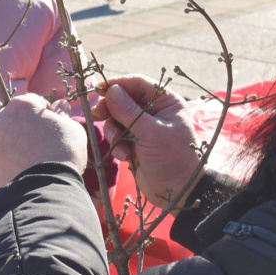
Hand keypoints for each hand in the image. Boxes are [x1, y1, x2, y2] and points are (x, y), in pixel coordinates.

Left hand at [0, 94, 87, 186]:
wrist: (45, 188)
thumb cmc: (62, 152)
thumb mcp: (72, 128)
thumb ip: (64, 114)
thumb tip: (60, 106)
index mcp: (21, 105)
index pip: (36, 101)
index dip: (49, 113)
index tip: (57, 127)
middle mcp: (0, 120)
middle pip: (17, 119)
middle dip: (29, 128)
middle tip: (45, 143)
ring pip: (7, 140)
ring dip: (18, 145)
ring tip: (36, 160)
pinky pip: (3, 160)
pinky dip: (12, 163)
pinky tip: (27, 172)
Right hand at [93, 75, 201, 208]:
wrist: (177, 191)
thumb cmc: (172, 158)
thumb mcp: (151, 133)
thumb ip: (129, 112)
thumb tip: (111, 90)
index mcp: (166, 102)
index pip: (138, 83)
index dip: (118, 84)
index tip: (99, 89)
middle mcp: (155, 111)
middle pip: (124, 99)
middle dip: (111, 108)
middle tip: (98, 114)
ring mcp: (144, 127)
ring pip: (117, 118)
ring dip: (114, 131)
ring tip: (119, 145)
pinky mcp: (135, 142)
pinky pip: (118, 135)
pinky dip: (117, 144)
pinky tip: (125, 156)